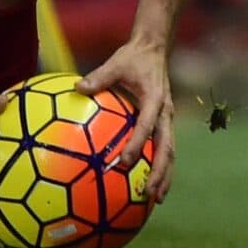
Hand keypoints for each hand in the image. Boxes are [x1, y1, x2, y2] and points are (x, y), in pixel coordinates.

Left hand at [79, 38, 175, 202]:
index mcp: (154, 99)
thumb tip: (78, 88)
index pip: (146, 126)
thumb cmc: (133, 58)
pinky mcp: (165, 122)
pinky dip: (162, 167)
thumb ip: (98, 77)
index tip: (125, 163)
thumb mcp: (116, 63)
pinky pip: (165, 148)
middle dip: (160, 172)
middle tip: (149, 194)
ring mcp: (167, 119)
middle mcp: (165, 112)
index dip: (137, 145)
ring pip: (170, 152)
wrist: (155, 48)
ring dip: (165, 175)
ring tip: (156, 199)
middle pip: (167, 148)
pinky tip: (154, 185)